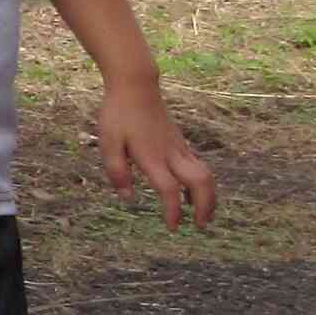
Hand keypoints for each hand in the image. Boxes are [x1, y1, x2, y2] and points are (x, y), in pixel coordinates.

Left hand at [96, 79, 215, 229]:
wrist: (136, 87)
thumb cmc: (118, 115)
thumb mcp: (108, 144)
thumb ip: (116, 172)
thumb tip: (128, 198)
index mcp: (152, 157)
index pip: (169, 189)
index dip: (173, 210)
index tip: (173, 227)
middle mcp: (171, 153)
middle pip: (200, 182)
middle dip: (205, 206)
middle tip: (200, 226)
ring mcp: (179, 147)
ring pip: (205, 174)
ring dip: (207, 197)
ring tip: (202, 216)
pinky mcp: (180, 143)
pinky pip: (198, 167)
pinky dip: (201, 185)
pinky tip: (192, 195)